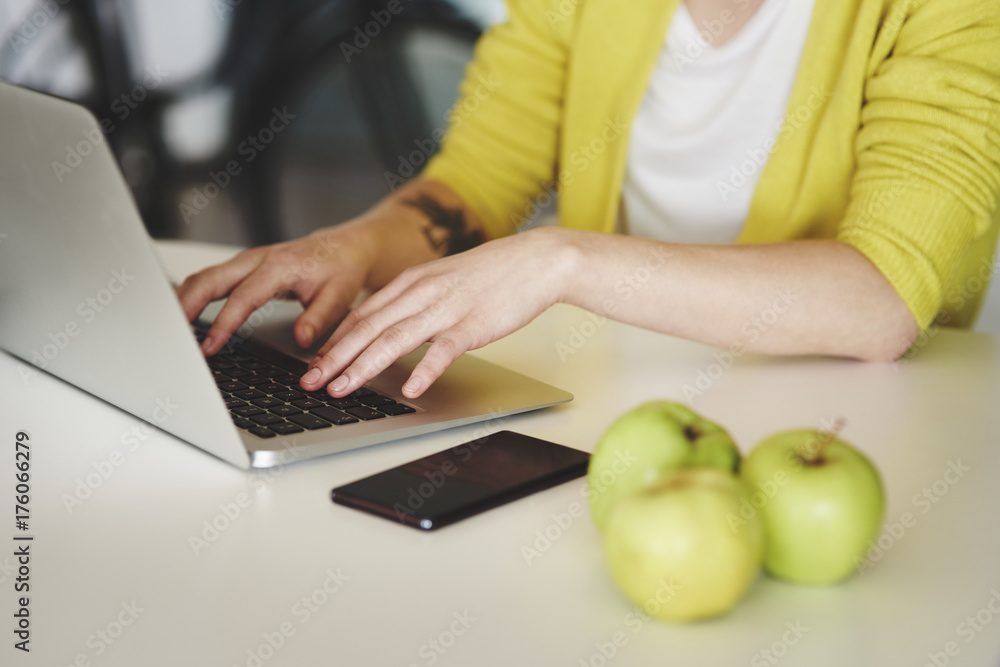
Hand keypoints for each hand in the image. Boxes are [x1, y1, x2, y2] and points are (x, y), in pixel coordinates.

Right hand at [176, 223, 375, 354]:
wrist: (345, 248)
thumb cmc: (341, 271)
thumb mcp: (340, 296)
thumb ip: (319, 318)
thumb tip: (301, 339)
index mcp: (279, 266)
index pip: (243, 297)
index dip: (224, 323)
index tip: (210, 346)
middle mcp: (258, 259)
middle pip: (209, 279)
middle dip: (186, 306)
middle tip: (171, 335)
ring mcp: (247, 261)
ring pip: (204, 276)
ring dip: (183, 299)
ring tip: (168, 329)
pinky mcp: (244, 267)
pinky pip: (210, 278)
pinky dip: (193, 294)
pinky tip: (183, 313)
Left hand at [301, 227, 575, 398]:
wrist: (536, 261)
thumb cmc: (492, 275)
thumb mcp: (443, 281)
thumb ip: (415, 302)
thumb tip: (389, 328)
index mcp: (412, 282)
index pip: (362, 314)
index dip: (334, 341)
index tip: (313, 363)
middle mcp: (422, 293)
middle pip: (368, 328)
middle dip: (335, 357)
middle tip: (310, 382)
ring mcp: (447, 308)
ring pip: (395, 339)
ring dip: (363, 366)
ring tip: (342, 389)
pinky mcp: (473, 324)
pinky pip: (443, 350)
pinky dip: (424, 369)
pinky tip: (410, 388)